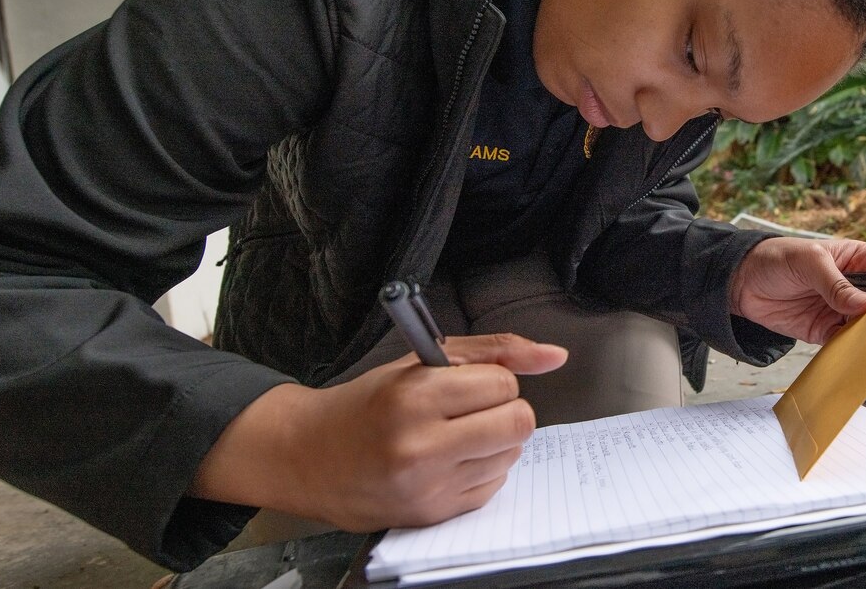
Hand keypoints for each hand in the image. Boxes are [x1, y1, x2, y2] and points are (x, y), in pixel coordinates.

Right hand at [190, 334, 566, 531]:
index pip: (503, 384)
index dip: (492, 380)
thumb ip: (494, 351)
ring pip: (511, 455)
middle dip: (503, 410)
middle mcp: (422, 444)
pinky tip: (448, 460)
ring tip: (455, 434)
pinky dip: (481, 469)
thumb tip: (554, 355)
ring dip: (494, 441)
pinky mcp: (434, 513)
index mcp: (415, 395)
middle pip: (517, 423)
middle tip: (471, 408)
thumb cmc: (368, 404)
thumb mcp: (421, 360)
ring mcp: (428, 485)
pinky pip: (494, 486)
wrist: (310, 457)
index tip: (468, 384)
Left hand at [729, 237, 865, 344]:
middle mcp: (852, 285)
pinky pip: (846, 342)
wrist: (739, 283)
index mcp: (854, 258)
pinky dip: (854, 348)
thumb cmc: (774, 258)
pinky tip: (862, 352)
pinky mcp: (824, 330)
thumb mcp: (808, 262)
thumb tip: (865, 304)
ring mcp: (839, 309)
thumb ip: (835, 284)